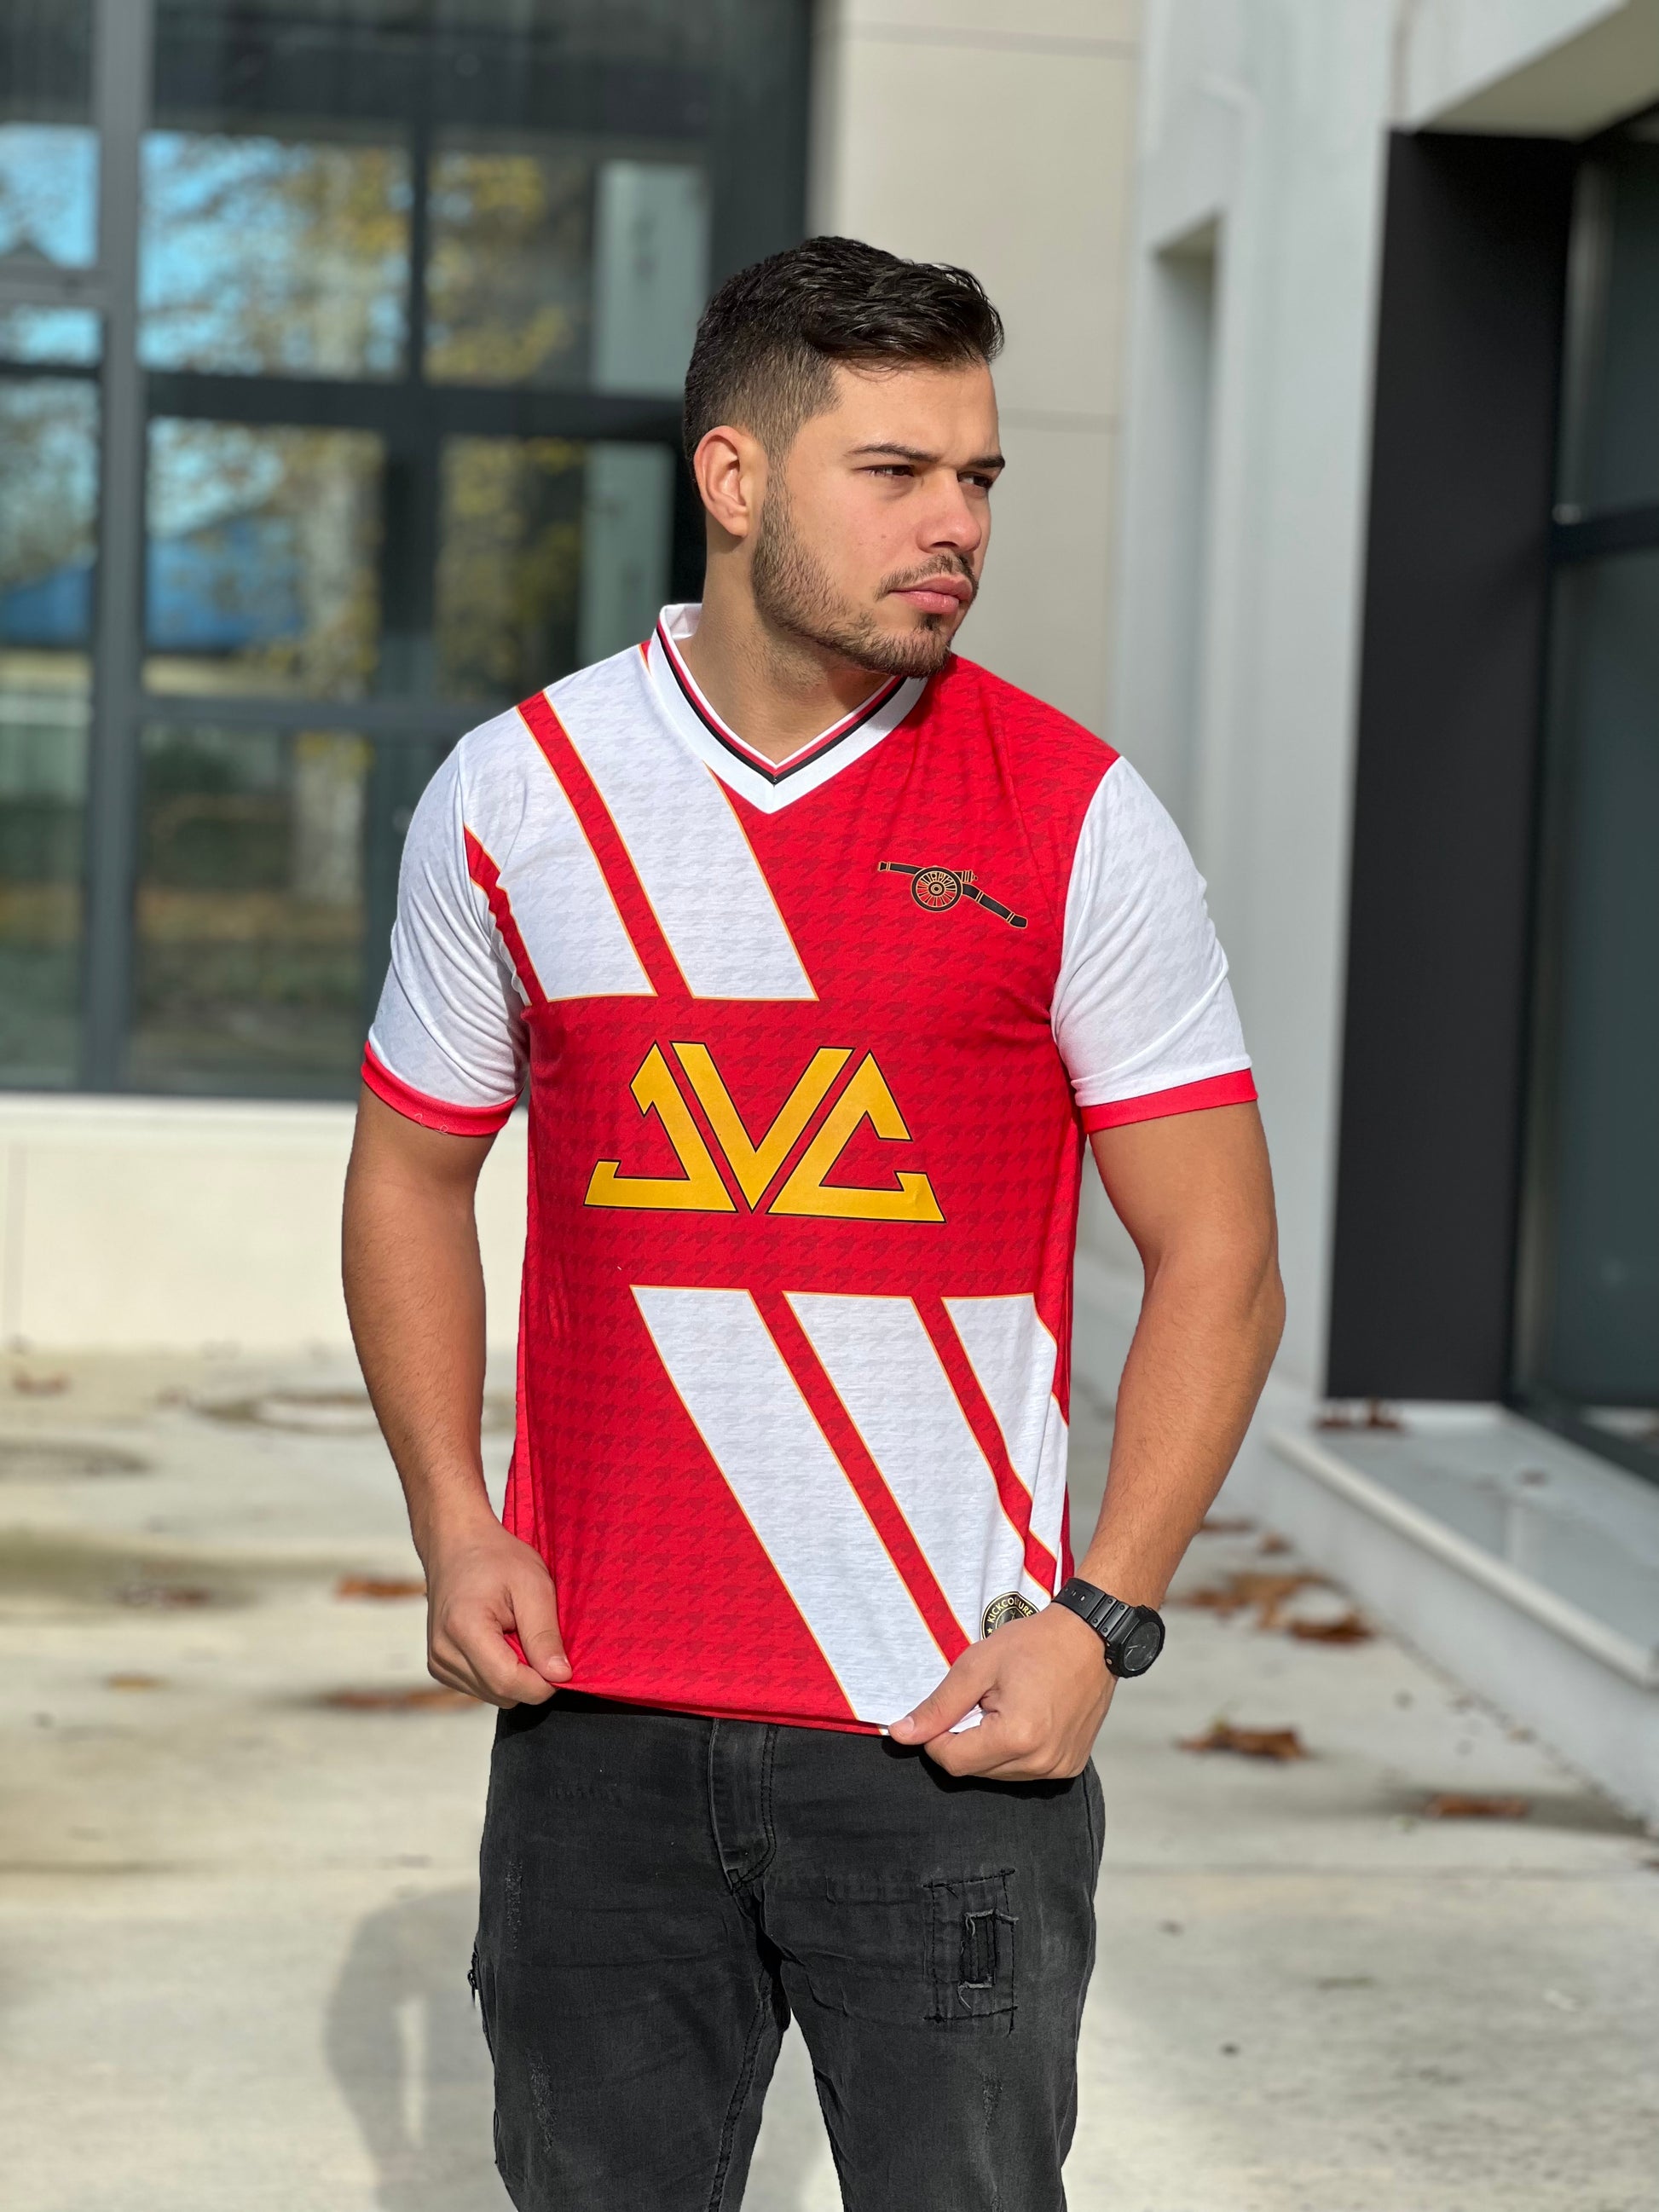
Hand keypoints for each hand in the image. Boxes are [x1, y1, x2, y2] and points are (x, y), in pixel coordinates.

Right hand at [422, 1511, 571, 1707]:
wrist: (457, 1544)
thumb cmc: (496, 1557)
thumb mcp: (533, 1585)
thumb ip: (544, 1634)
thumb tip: (560, 1676)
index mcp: (464, 1629)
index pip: (509, 1682)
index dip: (544, 1682)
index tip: (563, 1663)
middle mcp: (443, 1652)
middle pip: (502, 1693)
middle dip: (531, 1676)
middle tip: (536, 1635)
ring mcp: (438, 1662)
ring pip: (494, 1695)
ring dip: (515, 1673)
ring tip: (515, 1631)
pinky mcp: (439, 1666)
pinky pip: (482, 1687)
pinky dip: (500, 1671)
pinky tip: (500, 1639)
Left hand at [888, 1603, 1114, 1778]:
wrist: (1091, 1638)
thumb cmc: (1035, 1644)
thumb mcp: (977, 1665)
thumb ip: (938, 1706)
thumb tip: (902, 1735)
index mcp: (1016, 1738)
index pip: (952, 1761)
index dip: (937, 1737)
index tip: (948, 1708)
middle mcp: (1041, 1762)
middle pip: (974, 1770)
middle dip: (965, 1739)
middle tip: (982, 1700)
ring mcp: (1059, 1768)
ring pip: (997, 1774)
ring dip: (989, 1747)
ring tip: (1007, 1706)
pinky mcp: (1070, 1767)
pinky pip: (1024, 1770)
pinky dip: (1014, 1751)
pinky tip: (1025, 1718)